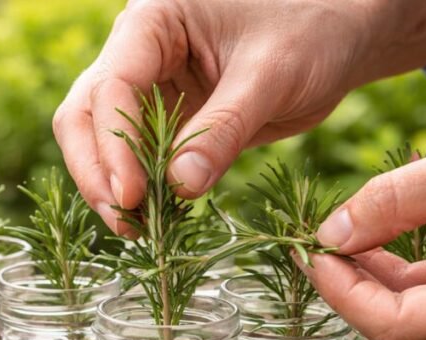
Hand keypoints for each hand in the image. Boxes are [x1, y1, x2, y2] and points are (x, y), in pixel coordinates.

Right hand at [53, 0, 425, 232]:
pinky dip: (143, 189)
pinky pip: (139, 158)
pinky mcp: (167, 119)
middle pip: (86, 116)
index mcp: (152, 23)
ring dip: (113, 187)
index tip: (132, 196)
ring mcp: (149, 88)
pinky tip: (157, 219)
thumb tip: (180, 187)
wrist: (339, 37)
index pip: (112, 88)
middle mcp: (137, 52)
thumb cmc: (311, 31)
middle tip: (124, 221)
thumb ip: (224, 129)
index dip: (113, 147)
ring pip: (102, 142)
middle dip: (97, 171)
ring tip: (139, 230)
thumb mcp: (271, 76)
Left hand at [301, 102, 425, 339]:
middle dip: (350, 289)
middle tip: (315, 244)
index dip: (342, 294)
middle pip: (402, 330)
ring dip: (369, 283)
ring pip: (414, 318)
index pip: (398, 327)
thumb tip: (329, 236)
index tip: (309, 252)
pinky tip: (372, 243)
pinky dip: (396, 276)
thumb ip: (393, 201)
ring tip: (338, 238)